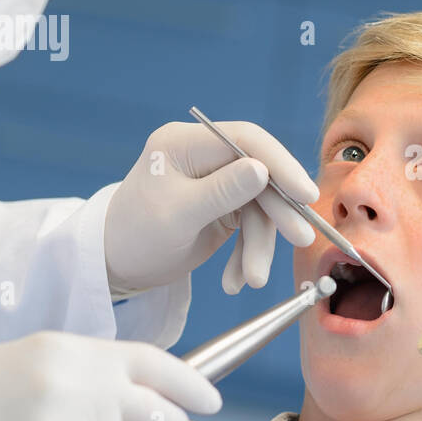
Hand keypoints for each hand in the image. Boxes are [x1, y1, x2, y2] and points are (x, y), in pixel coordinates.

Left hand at [104, 120, 318, 294]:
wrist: (116, 266)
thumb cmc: (135, 238)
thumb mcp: (178, 217)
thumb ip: (221, 192)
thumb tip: (261, 170)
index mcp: (184, 143)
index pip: (245, 141)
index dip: (280, 164)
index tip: (305, 194)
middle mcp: (204, 155)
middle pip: (259, 174)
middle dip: (277, 212)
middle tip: (301, 238)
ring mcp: (216, 179)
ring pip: (259, 205)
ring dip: (259, 245)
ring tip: (251, 279)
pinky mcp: (224, 204)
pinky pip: (251, 225)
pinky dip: (248, 253)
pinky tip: (236, 279)